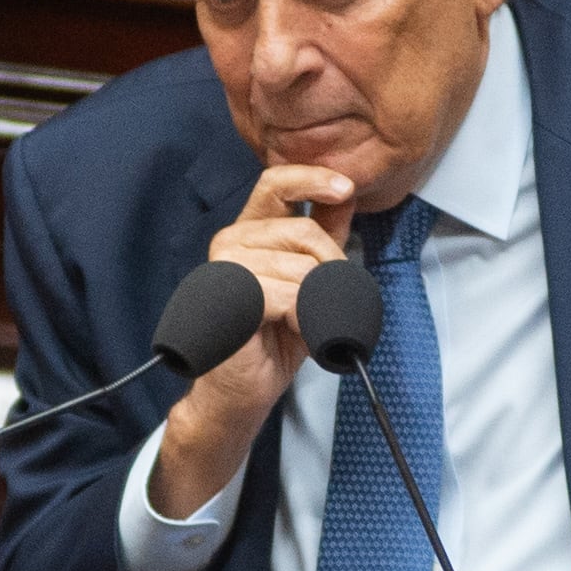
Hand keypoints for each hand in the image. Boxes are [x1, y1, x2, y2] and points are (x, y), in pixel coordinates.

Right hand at [151, 165, 353, 516]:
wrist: (243, 393)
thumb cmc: (272, 339)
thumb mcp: (310, 281)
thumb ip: (323, 237)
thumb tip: (346, 194)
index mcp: (250, 232)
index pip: (275, 183)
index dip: (312, 177)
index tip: (346, 187)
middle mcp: (231, 243)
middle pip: (303, 230)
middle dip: (333, 266)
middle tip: (332, 300)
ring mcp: (225, 270)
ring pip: (300, 267)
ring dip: (321, 301)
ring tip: (312, 324)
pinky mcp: (227, 300)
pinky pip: (288, 296)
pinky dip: (307, 319)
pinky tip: (303, 332)